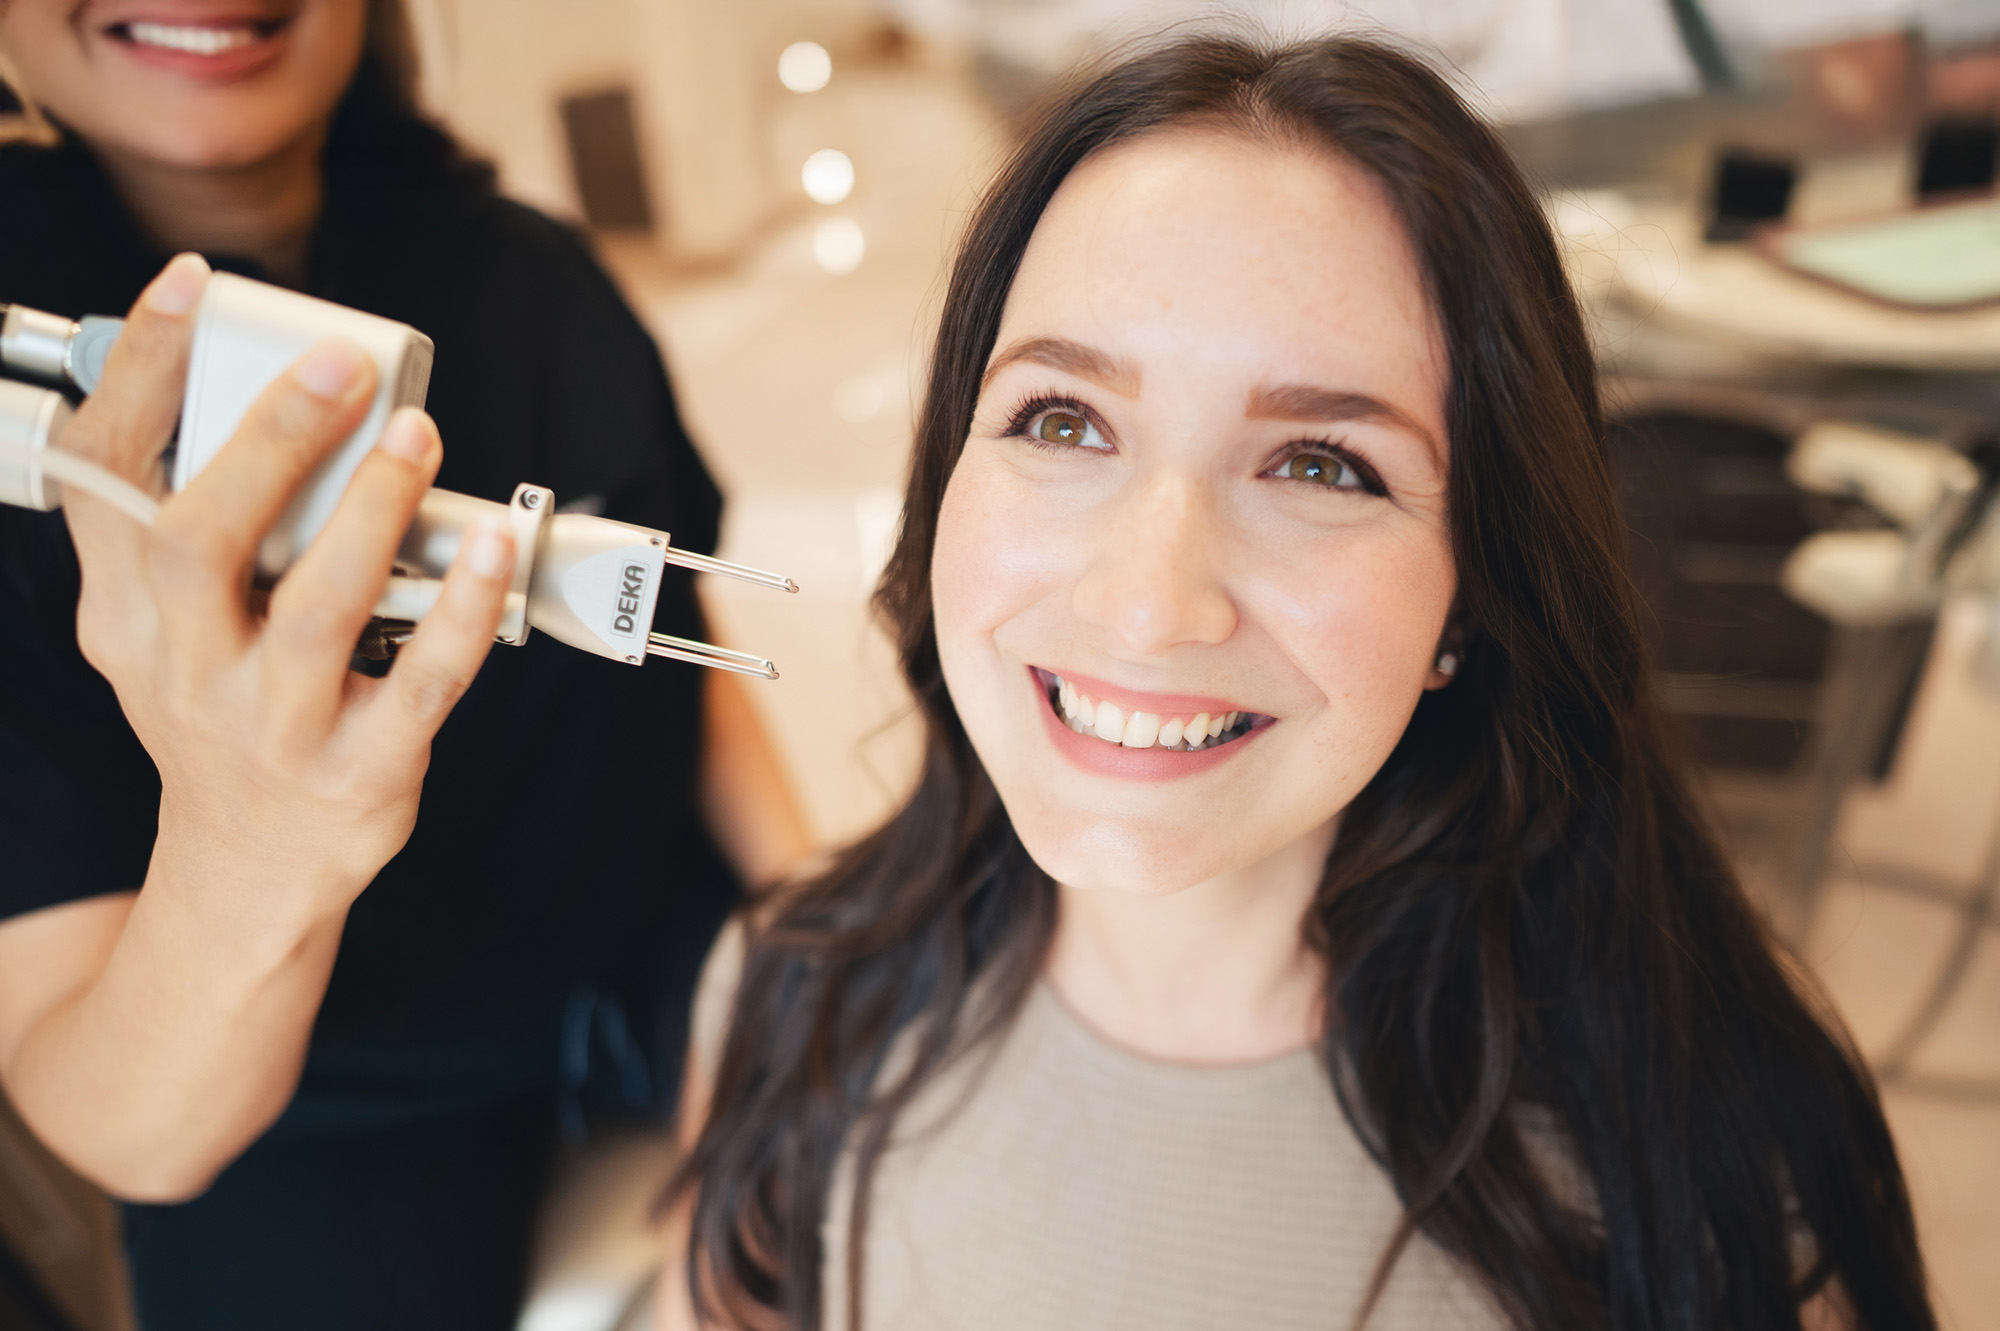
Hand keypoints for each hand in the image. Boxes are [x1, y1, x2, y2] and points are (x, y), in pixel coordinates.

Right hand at [59, 253, 514, 939]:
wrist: (251, 865)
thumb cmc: (220, 707)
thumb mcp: (157, 624)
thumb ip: (174, 520)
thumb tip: (229, 373)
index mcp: (124, 613)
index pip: (105, 479)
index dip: (143, 374)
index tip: (191, 286)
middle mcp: (183, 668)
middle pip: (199, 540)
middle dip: (269, 442)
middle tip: (339, 364)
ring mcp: (272, 727)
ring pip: (318, 608)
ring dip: (375, 512)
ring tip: (419, 434)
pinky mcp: (362, 770)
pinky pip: (424, 681)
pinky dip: (466, 609)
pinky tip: (497, 545)